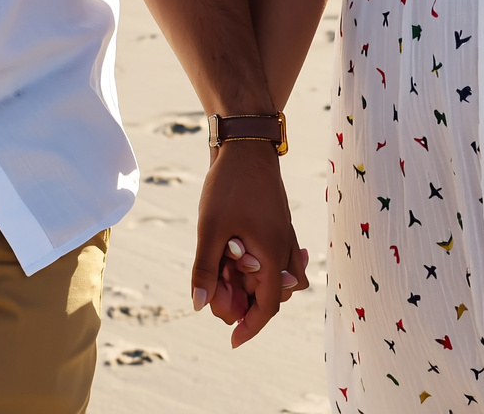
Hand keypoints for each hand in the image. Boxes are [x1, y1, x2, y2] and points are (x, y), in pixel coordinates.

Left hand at [191, 140, 303, 346]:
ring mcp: (283, 234)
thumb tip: (199, 305)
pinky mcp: (278, 222)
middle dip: (246, 302)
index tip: (233, 341)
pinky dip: (261, 265)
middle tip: (218, 291)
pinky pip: (278, 257)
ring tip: (228, 274)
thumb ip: (205, 269)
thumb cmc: (229, 184)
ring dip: (254, 284)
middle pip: (272, 295)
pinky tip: (239, 257)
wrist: (245, 142)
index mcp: (273, 253)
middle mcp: (284, 248)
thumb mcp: (210, 228)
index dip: (250, 327)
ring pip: (278, 277)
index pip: (268, 307)